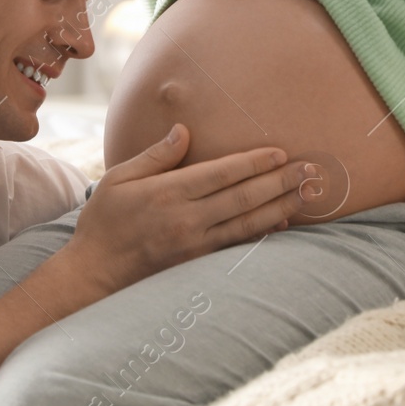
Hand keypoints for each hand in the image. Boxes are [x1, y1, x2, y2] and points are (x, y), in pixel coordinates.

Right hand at [65, 124, 310, 294]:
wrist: (93, 274)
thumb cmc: (103, 222)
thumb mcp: (119, 179)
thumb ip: (156, 155)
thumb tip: (184, 131)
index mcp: (168, 193)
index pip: (221, 173)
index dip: (254, 162)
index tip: (279, 152)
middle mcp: (186, 219)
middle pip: (243, 197)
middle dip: (280, 181)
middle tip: (311, 170)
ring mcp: (195, 244)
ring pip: (248, 222)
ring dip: (281, 206)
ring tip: (307, 193)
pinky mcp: (197, 263)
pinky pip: (238, 245)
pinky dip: (263, 232)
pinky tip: (282, 223)